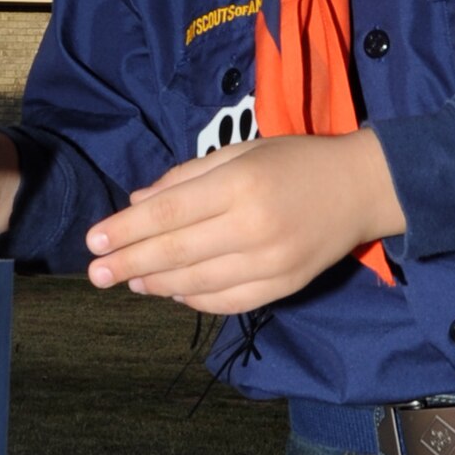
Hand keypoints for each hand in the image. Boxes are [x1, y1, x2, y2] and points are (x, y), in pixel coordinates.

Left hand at [84, 129, 404, 314]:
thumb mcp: (241, 151)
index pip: (169, 213)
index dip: (127, 230)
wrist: (361, 188)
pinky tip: (173, 292)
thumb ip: (187, 176)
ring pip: (199, 283)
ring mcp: (272, 262)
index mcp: (241, 184)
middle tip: (96, 273)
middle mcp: (254, 226)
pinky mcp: (286, 286)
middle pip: (177, 252)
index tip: (93, 241)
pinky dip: (196, 301)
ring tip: (130, 281)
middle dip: (129, 264)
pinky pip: (230, 302)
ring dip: (157, 284)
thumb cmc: (295, 161)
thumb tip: (136, 202)